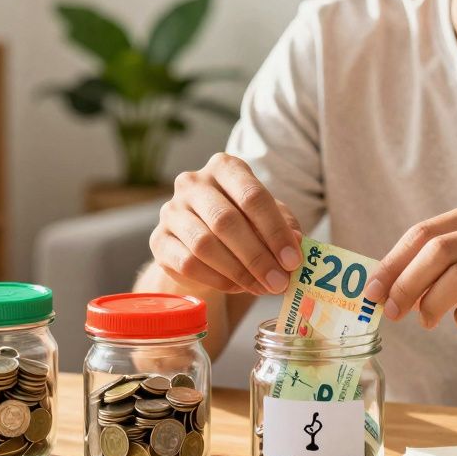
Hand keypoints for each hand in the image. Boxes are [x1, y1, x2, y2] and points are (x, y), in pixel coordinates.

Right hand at [150, 153, 302, 295]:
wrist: (200, 242)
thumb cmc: (243, 224)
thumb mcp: (268, 219)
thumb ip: (284, 226)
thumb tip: (297, 242)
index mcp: (225, 167)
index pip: (252, 196)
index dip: (275, 231)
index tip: (293, 260)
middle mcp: (193, 183)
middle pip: (226, 221)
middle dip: (257, 256)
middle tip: (279, 282)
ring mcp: (171, 210)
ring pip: (205, 244)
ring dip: (238, 272)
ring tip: (261, 288)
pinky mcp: (159, 240)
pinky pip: (188, 264)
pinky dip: (218, 279)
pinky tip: (237, 287)